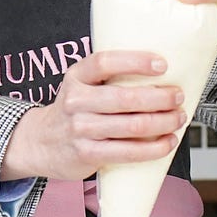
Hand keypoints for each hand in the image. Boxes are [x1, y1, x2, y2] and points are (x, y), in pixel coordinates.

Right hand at [2, 50, 185, 182]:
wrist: (39, 143)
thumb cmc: (72, 111)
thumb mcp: (80, 86)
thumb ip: (108, 78)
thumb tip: (160, 73)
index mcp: (76, 77)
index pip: (104, 62)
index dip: (135, 62)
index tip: (162, 64)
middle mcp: (75, 101)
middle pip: (125, 98)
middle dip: (160, 98)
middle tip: (177, 97)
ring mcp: (80, 129)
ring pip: (133, 126)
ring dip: (164, 122)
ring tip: (178, 118)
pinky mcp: (88, 154)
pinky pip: (129, 152)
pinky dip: (155, 147)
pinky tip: (167, 142)